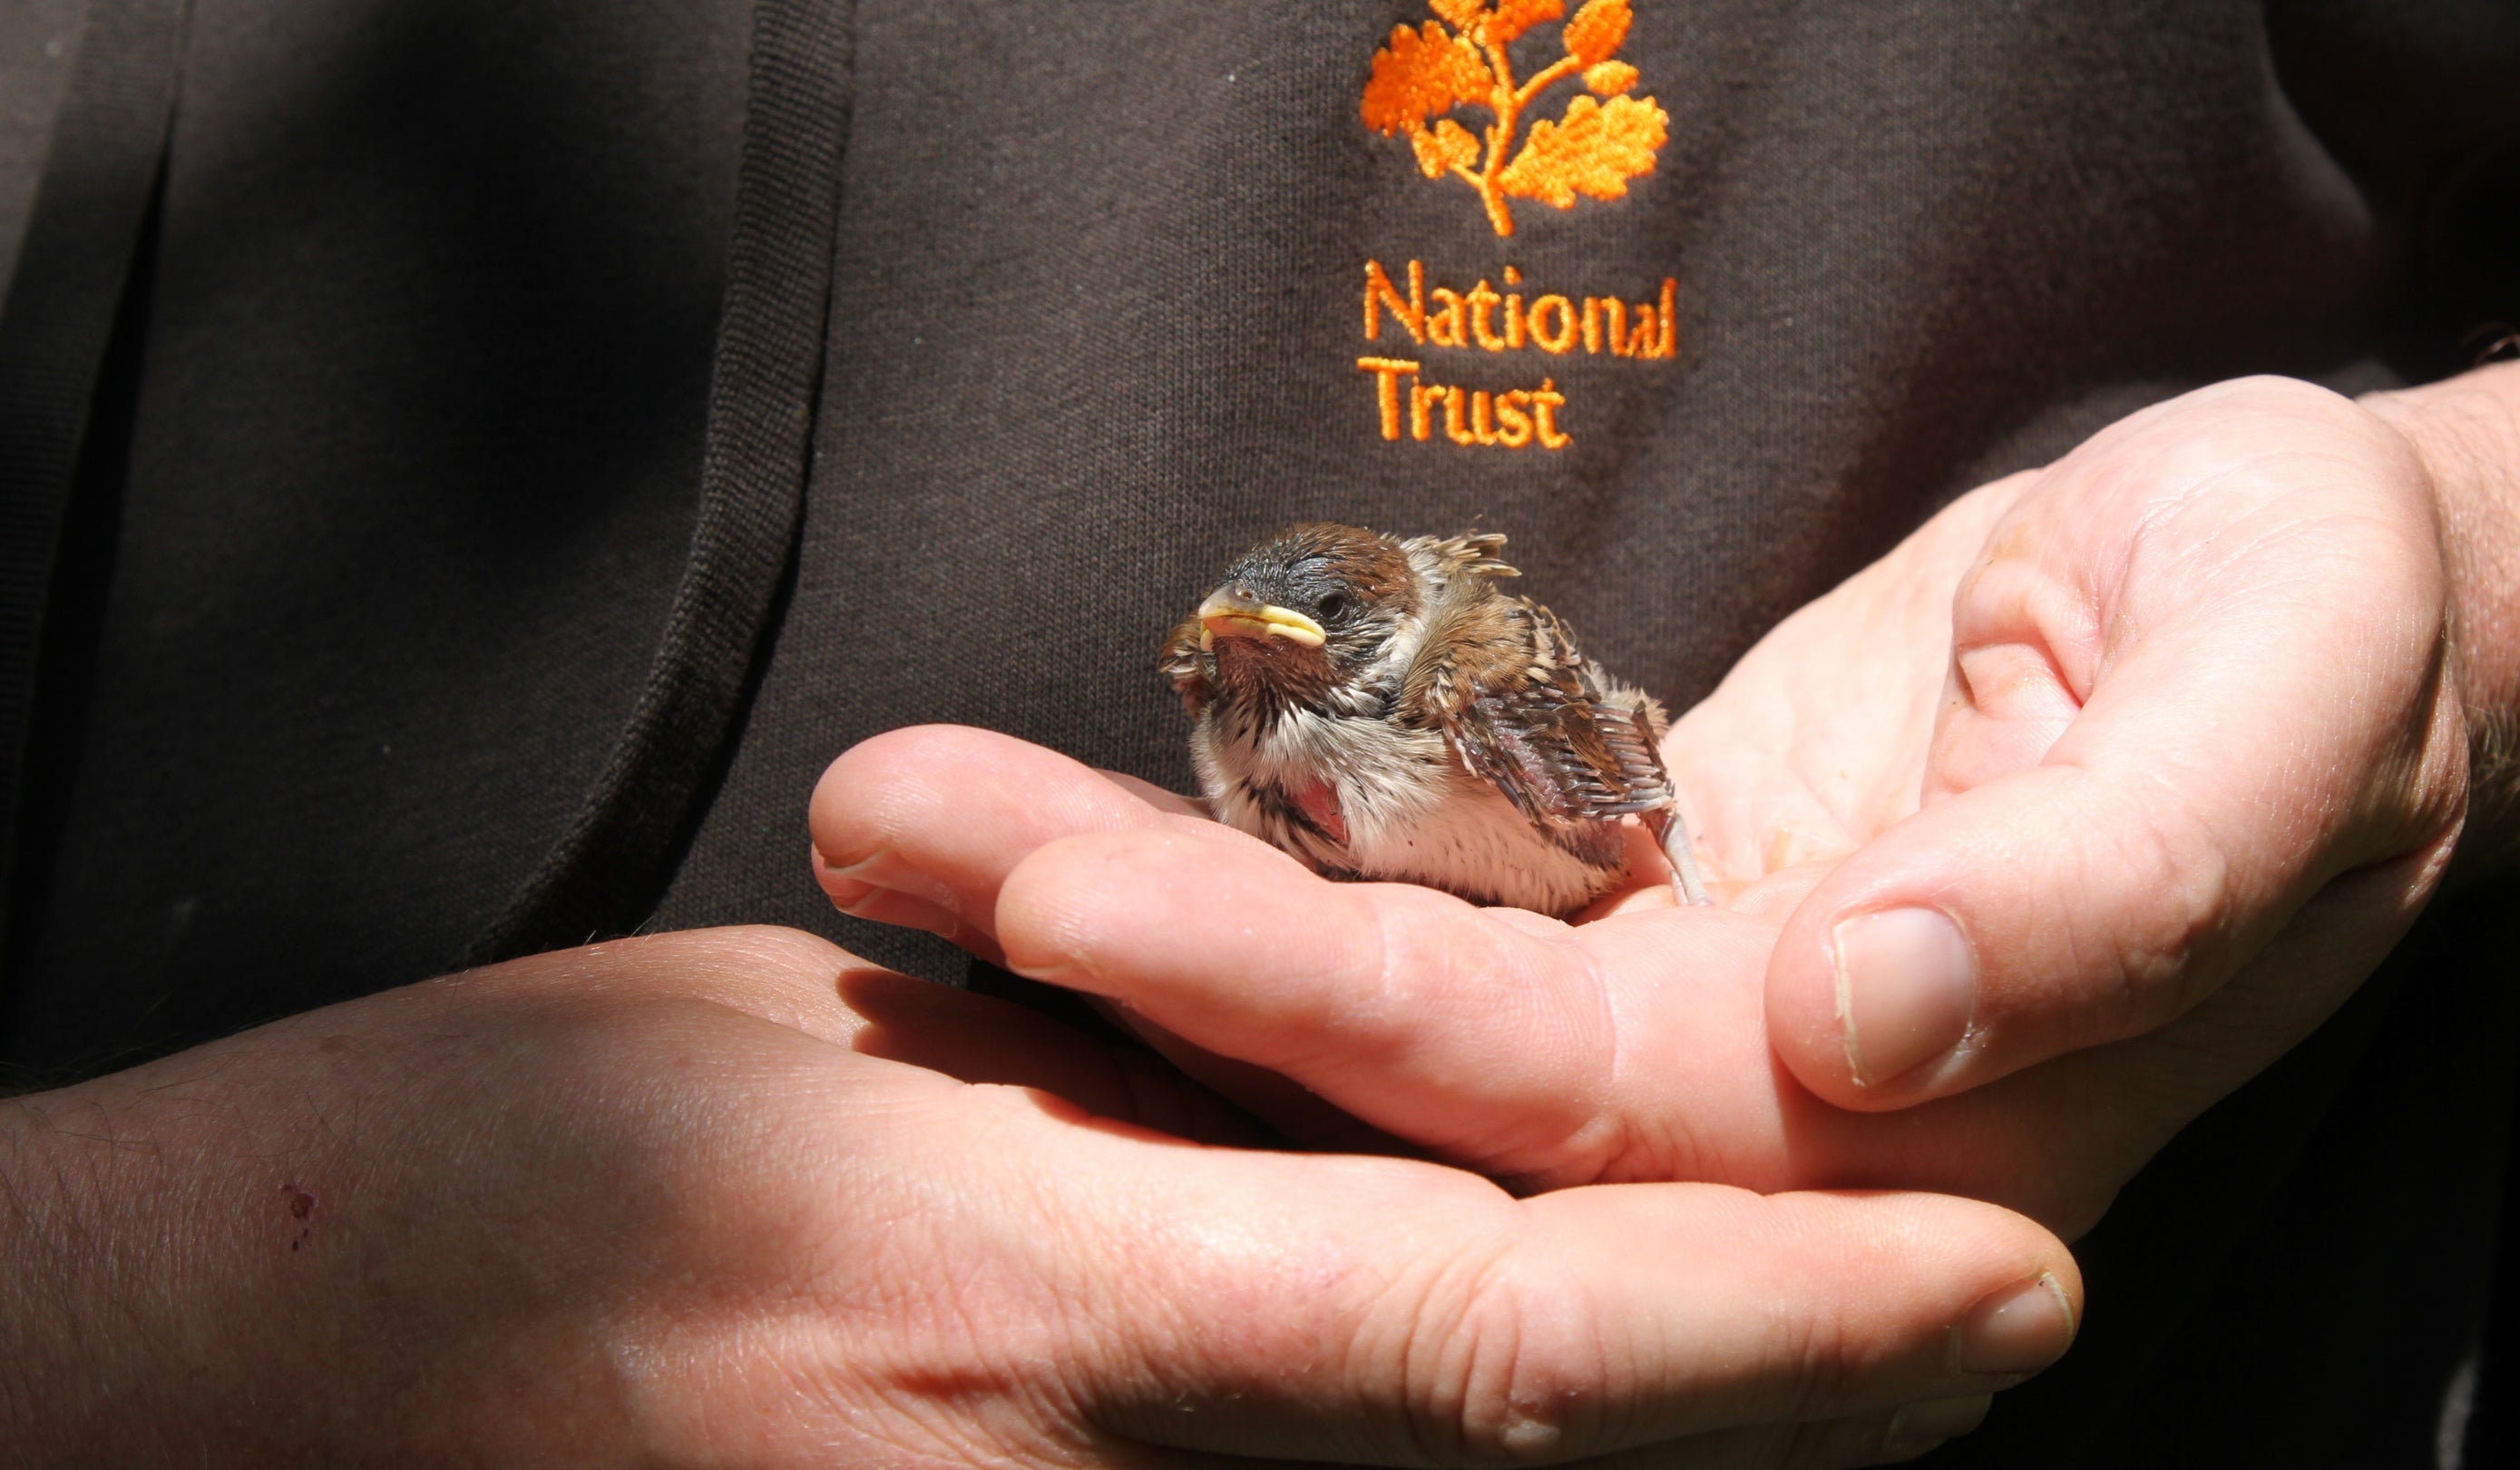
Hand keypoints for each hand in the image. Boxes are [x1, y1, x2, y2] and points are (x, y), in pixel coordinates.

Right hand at [0, 926, 2079, 1466]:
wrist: (242, 1367)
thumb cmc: (504, 1151)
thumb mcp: (831, 1061)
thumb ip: (1118, 1111)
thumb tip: (1331, 1130)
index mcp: (1052, 1299)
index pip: (1513, 1333)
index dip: (1794, 1325)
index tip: (2009, 1285)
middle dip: (1797, 1435)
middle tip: (1990, 1331)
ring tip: (1859, 1370)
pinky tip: (1561, 1428)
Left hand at [814, 357, 2519, 1236]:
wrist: (2297, 606)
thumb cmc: (2323, 633)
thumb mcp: (2288, 705)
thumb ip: (2111, 887)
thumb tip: (1880, 1018)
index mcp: (1924, 1137)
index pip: (1558, 1108)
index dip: (1314, 1007)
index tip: (1073, 900)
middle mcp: (1765, 1131)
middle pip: (1394, 1079)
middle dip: (1136, 960)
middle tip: (884, 832)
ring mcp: (1685, 1039)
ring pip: (1373, 1002)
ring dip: (1141, 908)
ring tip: (901, 815)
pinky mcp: (1638, 934)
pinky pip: (1414, 917)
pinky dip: (1242, 872)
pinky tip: (1055, 830)